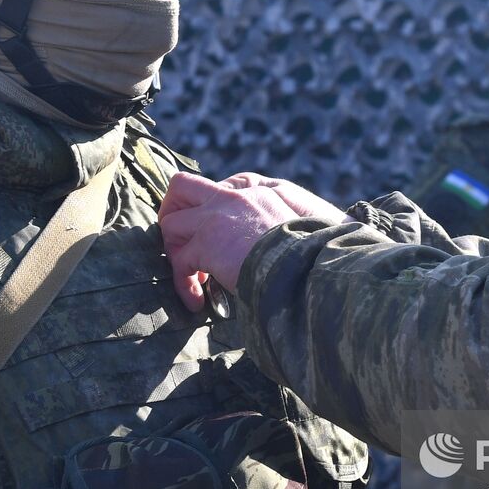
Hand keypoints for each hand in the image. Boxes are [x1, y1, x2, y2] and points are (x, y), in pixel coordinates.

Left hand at [159, 172, 345, 310]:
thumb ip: (287, 223)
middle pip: (183, 186)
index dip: (210, 211)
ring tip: (191, 278)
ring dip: (175, 252)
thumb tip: (294, 239)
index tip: (214, 235)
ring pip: (170, 223)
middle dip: (173, 211)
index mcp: (260, 191)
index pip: (222, 187)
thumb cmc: (318, 251)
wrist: (312, 262)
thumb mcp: (306, 224)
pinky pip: (179, 262)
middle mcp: (234, 196)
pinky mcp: (206, 243)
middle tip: (179, 240)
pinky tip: (197, 301)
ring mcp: (216, 216)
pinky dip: (182, 284)